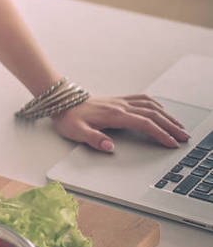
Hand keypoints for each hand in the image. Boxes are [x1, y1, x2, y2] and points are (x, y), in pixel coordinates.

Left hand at [51, 94, 189, 152]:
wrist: (62, 102)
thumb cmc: (69, 118)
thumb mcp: (77, 132)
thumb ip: (94, 139)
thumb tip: (109, 147)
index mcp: (115, 115)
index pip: (144, 124)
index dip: (160, 133)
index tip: (171, 143)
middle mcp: (121, 106)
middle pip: (153, 114)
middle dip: (170, 126)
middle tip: (184, 137)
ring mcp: (120, 102)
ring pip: (150, 106)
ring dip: (166, 115)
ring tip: (178, 126)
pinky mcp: (118, 100)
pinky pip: (142, 99)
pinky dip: (156, 105)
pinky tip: (161, 110)